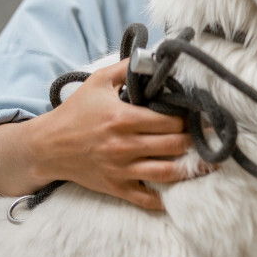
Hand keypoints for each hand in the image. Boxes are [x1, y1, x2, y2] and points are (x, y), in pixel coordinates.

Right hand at [23, 60, 194, 208]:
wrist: (45, 146)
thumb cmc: (75, 112)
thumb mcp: (98, 82)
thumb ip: (127, 68)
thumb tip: (155, 57)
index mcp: (123, 118)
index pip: (171, 121)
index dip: (189, 119)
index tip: (201, 116)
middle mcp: (124, 145)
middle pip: (175, 145)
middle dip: (196, 141)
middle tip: (211, 137)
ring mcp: (120, 169)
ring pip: (168, 173)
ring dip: (192, 169)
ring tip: (211, 163)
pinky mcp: (115, 187)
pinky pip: (146, 199)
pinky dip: (165, 199)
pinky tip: (182, 193)